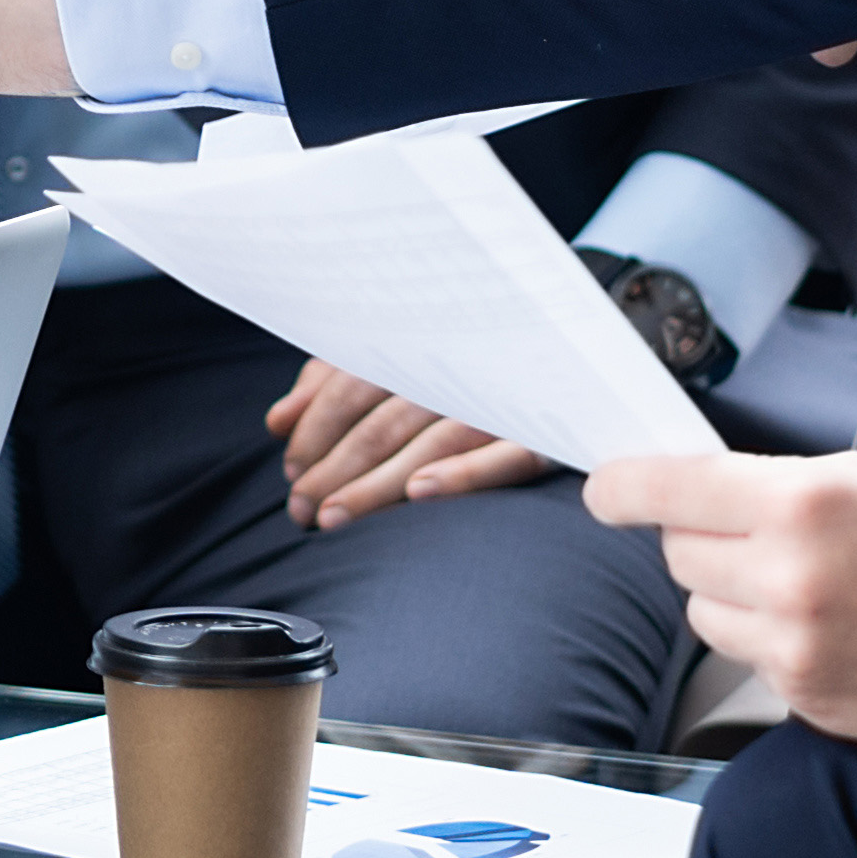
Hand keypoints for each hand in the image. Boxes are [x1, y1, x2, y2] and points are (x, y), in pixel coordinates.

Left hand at [262, 358, 549, 529]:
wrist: (577, 357)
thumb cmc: (466, 365)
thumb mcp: (391, 359)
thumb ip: (332, 383)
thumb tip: (279, 421)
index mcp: (421, 339)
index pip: (355, 382)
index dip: (317, 428)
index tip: (292, 470)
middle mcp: (462, 362)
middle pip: (386, 419)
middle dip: (336, 468)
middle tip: (302, 509)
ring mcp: (506, 396)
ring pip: (431, 442)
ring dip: (377, 483)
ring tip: (335, 518)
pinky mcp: (548, 434)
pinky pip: (507, 456)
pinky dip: (463, 473)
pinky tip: (419, 495)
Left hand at [581, 448, 856, 743]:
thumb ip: (770, 484)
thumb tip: (686, 492)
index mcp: (805, 500)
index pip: (669, 487)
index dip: (625, 488)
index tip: (607, 491)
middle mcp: (789, 575)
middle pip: (679, 552)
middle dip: (709, 540)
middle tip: (770, 538)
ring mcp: (794, 645)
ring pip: (702, 611)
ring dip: (735, 597)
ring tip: (815, 590)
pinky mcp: (803, 697)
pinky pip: (746, 659)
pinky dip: (772, 643)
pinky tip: (836, 632)